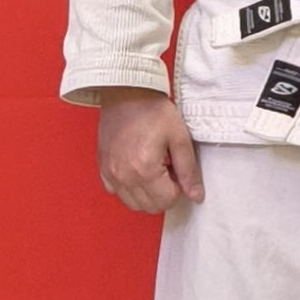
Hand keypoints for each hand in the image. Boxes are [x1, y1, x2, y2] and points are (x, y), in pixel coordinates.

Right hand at [95, 88, 203, 212]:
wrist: (125, 93)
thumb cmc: (153, 111)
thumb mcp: (179, 137)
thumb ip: (188, 170)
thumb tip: (196, 196)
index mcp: (144, 169)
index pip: (167, 201)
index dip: (179, 187)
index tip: (178, 169)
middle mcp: (123, 176)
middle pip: (150, 206)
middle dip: (164, 192)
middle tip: (168, 168)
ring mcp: (110, 174)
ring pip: (133, 203)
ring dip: (147, 193)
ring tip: (154, 168)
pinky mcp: (102, 169)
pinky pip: (117, 192)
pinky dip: (130, 188)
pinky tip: (138, 168)